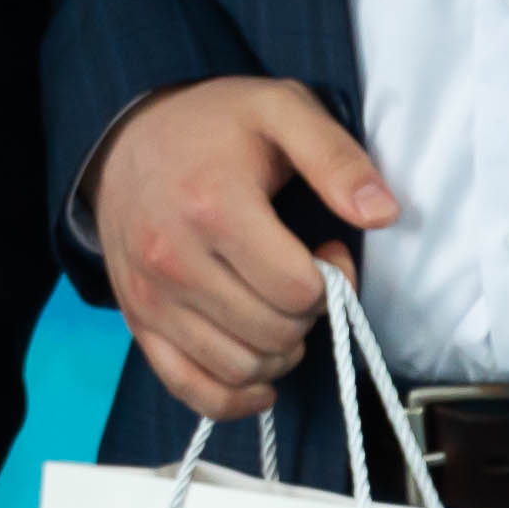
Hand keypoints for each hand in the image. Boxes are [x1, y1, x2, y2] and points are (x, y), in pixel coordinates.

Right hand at [84, 75, 399, 422]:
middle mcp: (172, 259)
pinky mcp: (136, 321)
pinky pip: (190, 389)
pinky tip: (260, 377)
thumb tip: (383, 213)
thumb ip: (336, 158)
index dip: (331, 279)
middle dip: (305, 314)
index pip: (296, 290)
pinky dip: (233, 397)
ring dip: (278, 352)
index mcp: (212, 206)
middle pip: (273, 333)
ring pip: (239, 368)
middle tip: (301, 278)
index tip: (325, 250)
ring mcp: (150, 296)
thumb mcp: (281, 110)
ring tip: (278, 310)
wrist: (125, 138)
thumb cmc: (213, 125)